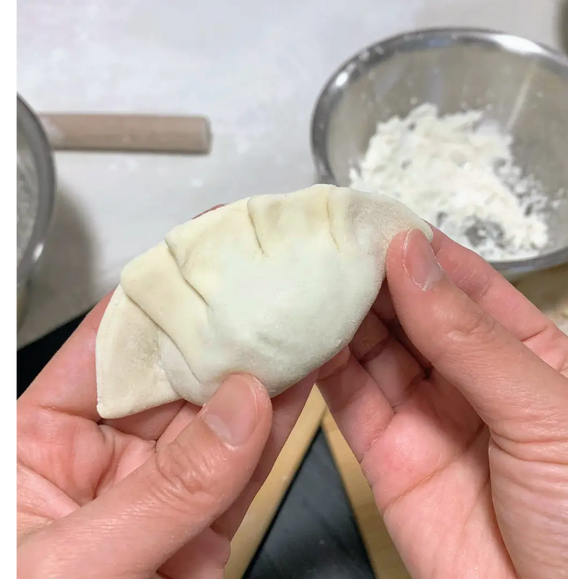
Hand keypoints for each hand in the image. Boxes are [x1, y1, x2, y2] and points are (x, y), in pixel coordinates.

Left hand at [14, 205, 315, 578]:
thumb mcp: (70, 566)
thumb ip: (162, 488)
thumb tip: (237, 408)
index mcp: (40, 439)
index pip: (111, 343)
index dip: (161, 290)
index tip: (208, 244)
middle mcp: (105, 452)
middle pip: (176, 367)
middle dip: (226, 318)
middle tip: (271, 270)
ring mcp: (161, 487)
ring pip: (221, 408)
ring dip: (263, 360)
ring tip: (302, 309)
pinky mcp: (204, 526)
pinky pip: (247, 461)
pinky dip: (278, 420)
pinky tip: (305, 373)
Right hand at [318, 229, 567, 578]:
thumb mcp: (544, 411)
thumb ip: (472, 337)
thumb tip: (414, 262)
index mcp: (522, 353)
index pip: (462, 283)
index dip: (420, 249)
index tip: (377, 220)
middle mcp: (467, 378)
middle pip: (409, 311)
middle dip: (370, 275)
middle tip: (328, 242)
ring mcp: (423, 415)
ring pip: (371, 349)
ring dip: (339, 313)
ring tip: (307, 277)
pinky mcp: (384, 456)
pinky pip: (347, 400)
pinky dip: (321, 366)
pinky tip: (303, 334)